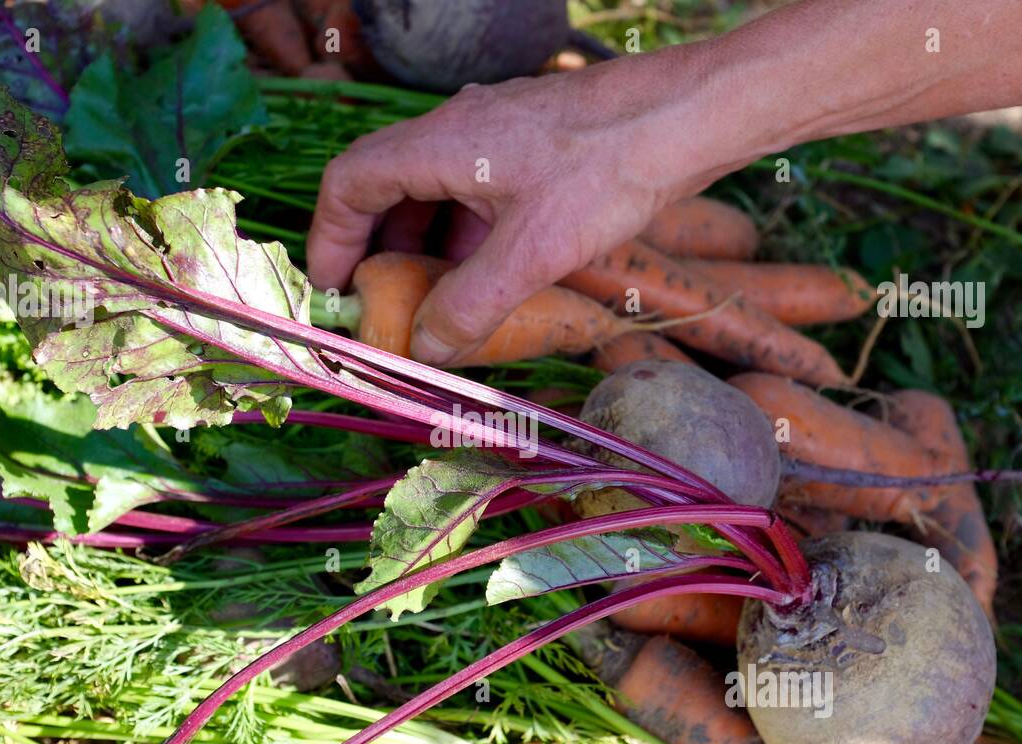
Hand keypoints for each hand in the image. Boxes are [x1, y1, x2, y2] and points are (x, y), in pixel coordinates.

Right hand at [306, 47, 747, 363]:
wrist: (690, 116)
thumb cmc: (611, 167)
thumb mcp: (533, 250)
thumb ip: (472, 304)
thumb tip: (425, 350)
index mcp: (440, 143)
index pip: (350, 182)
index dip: (331, 239)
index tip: (333, 290)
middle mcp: (458, 132)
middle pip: (387, 188)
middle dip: (377, 251)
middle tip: (380, 306)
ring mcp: (496, 138)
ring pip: (434, 193)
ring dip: (424, 248)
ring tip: (431, 304)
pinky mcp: (531, 151)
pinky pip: (475, 195)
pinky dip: (466, 238)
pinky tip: (488, 278)